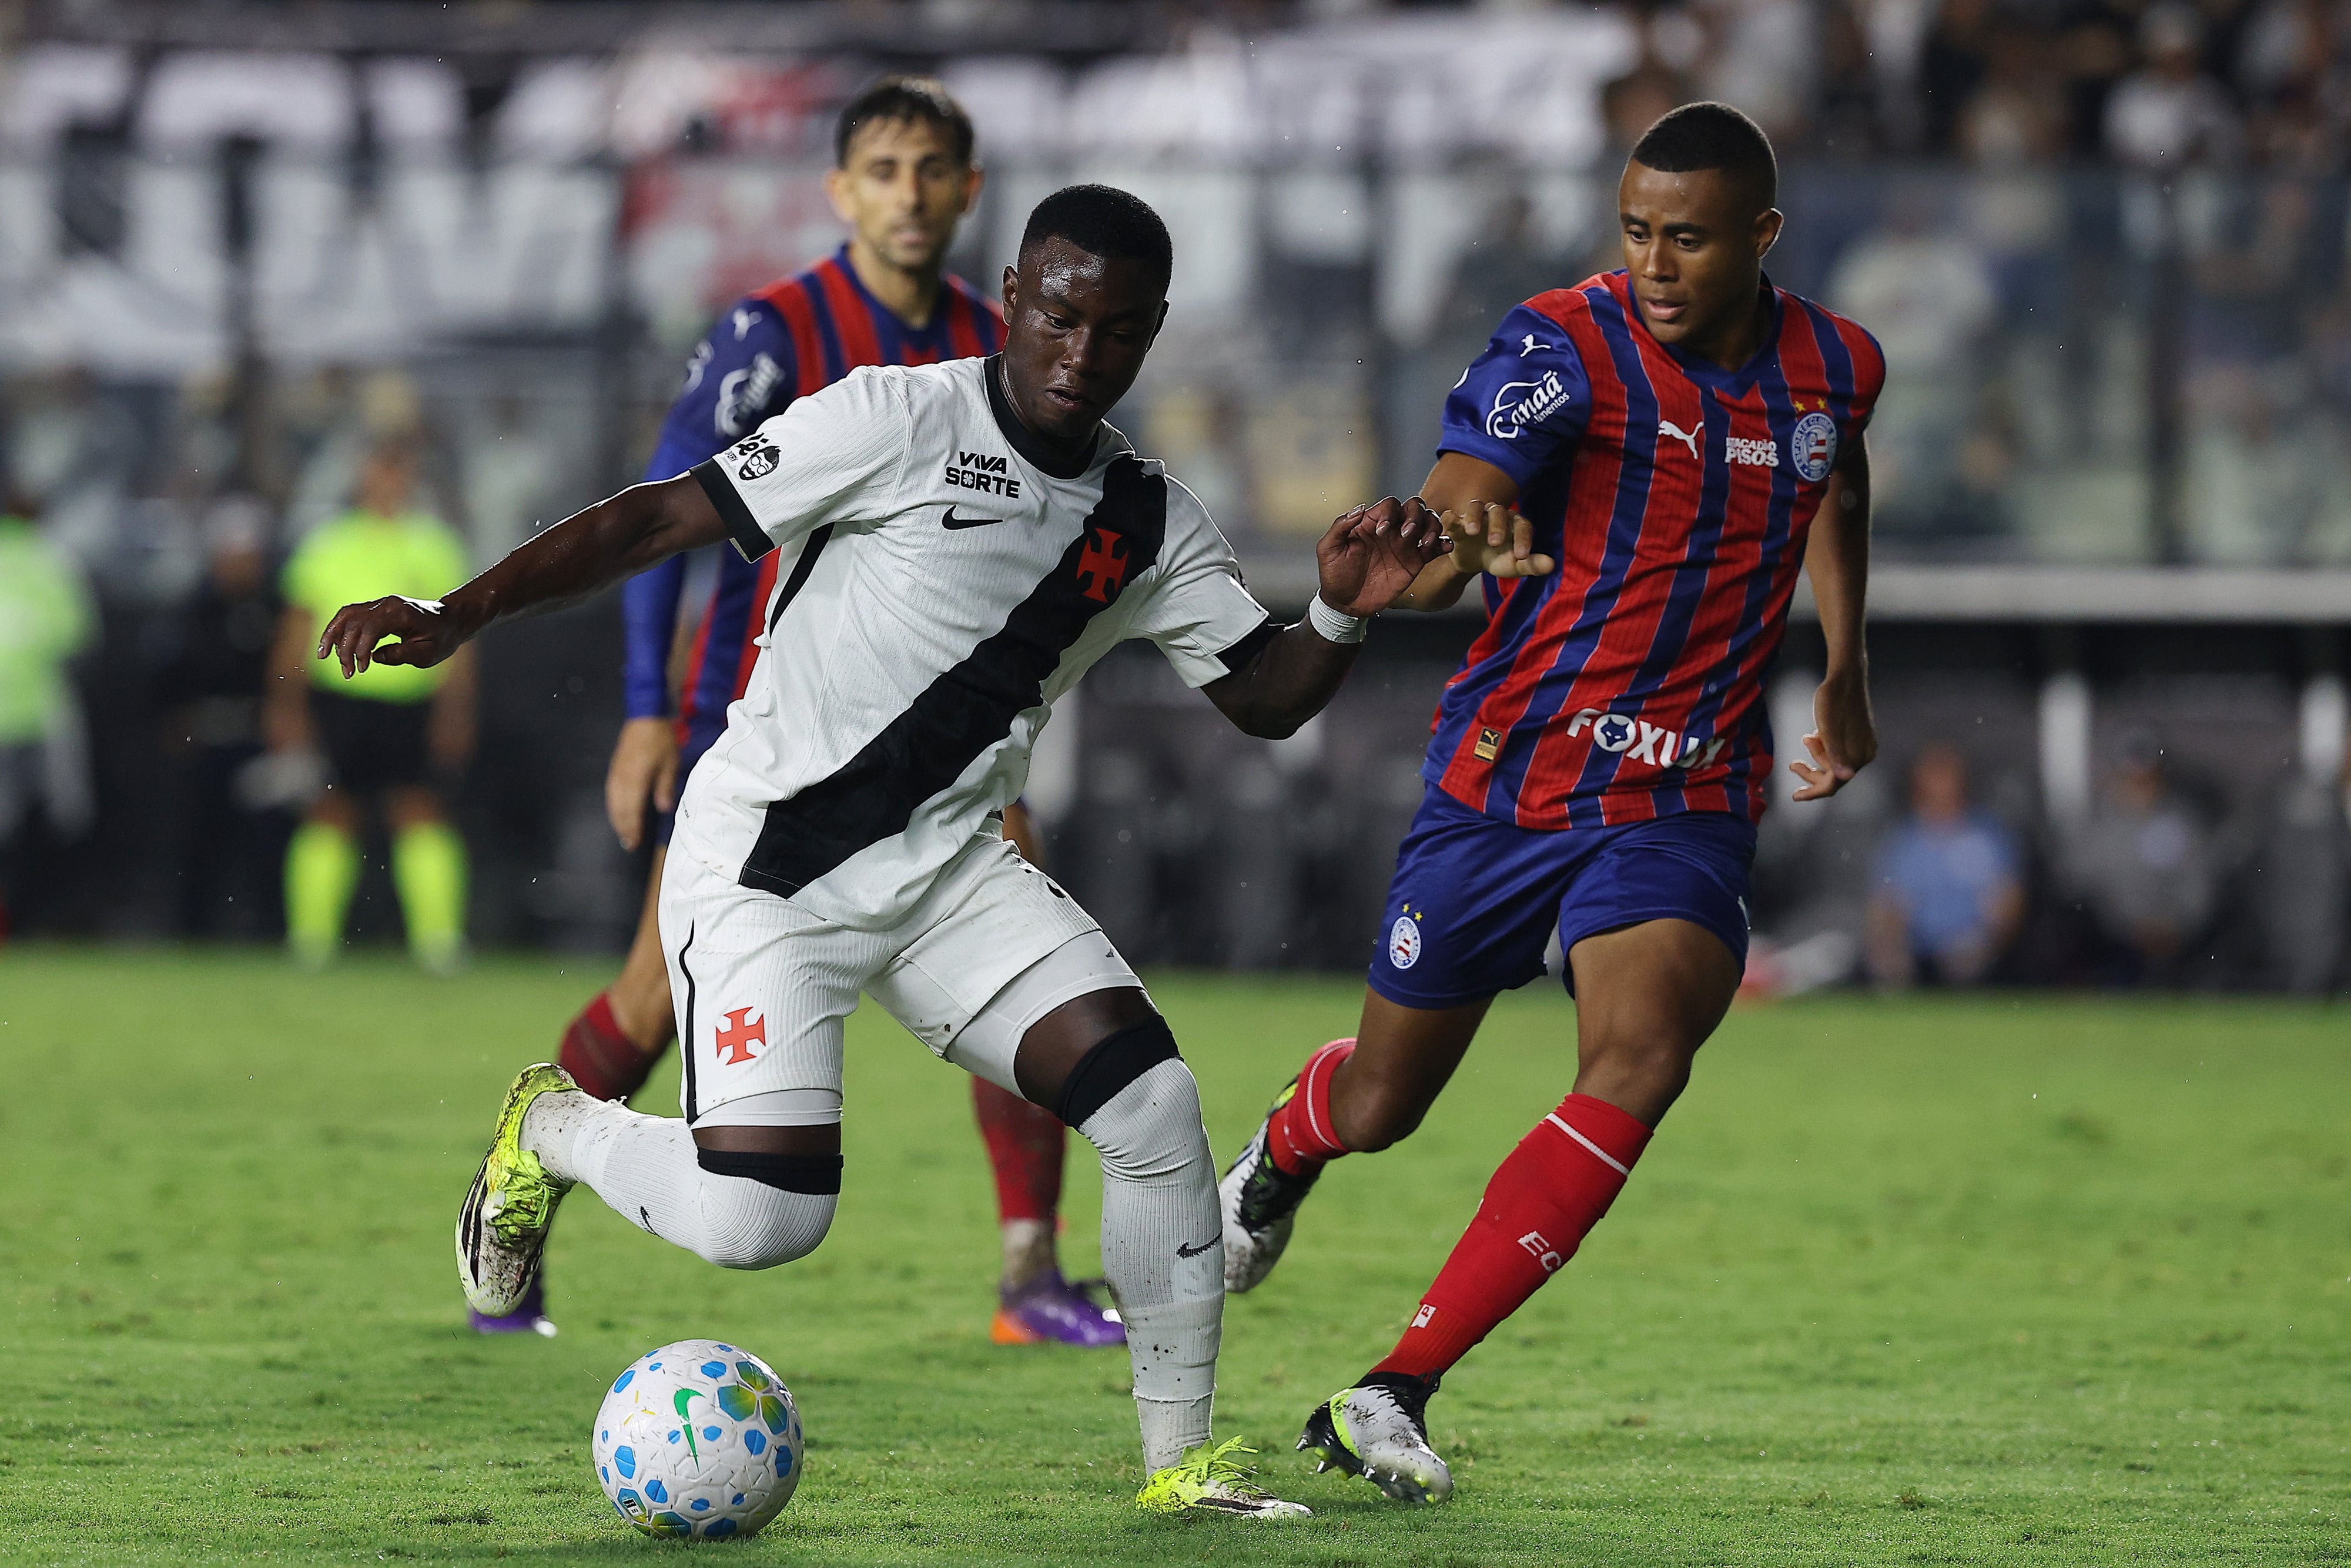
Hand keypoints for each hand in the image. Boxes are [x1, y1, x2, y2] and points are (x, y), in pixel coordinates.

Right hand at [316, 596, 473, 676]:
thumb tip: (373, 657)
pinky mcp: (376, 608)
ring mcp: (380, 604)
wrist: (450, 620)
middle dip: (346, 650)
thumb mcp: (428, 654)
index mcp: (401, 613)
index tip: (362, 669)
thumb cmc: (442, 638)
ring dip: (333, 636)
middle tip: (348, 673)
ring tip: (322, 656)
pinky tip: (328, 644)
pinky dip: (337, 628)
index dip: (362, 649)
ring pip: (347, 616)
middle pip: (355, 623)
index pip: (371, 628)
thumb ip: (400, 655)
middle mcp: (387, 604)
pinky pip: (350, 615)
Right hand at [606, 716, 680, 851]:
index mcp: (636, 778)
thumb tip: (663, 808)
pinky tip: (618, 812)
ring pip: (612, 802)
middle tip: (628, 844)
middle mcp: (622, 778)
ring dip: (616, 819)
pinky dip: (613, 806)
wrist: (645, 716)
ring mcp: (615, 772)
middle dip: (623, 828)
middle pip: (618, 809)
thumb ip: (665, 787)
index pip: (631, 809)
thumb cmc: (660, 738)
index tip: (634, 842)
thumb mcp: (670, 763)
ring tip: (623, 833)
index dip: (632, 828)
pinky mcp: (614, 768)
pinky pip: (610, 793)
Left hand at [1315, 497, 1451, 616]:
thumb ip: (1341, 526)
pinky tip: (1444, 547)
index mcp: (1371, 523)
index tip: (1382, 533)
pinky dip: (1444, 543)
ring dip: (1432, 527)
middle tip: (1406, 535)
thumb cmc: (1334, 574)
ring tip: (1424, 544)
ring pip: (1429, 522)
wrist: (1345, 603)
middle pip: (1414, 507)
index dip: (1389, 513)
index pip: (1390, 505)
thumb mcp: (1328, 549)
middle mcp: (1391, 530)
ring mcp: (1405, 545)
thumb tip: (1360, 508)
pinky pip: (1436, 547)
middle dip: (1414, 516)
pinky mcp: (1415, 562)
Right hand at [1441, 501, 1555, 580]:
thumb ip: (1531, 565)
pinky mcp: (1456, 522)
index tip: (1521, 557)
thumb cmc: (1497, 559)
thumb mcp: (1514, 565)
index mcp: (1514, 523)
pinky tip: (1450, 525)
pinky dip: (1450, 518)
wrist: (1472, 562)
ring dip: (1473, 516)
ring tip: (1471, 531)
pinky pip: (1452, 515)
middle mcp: (1495, 515)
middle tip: (1494, 543)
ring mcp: (1475, 516)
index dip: (1523, 539)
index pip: (1522, 525)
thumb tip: (1551, 565)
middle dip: (1497, 525)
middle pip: (1498, 511)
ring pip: (1475, 506)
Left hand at [1790, 667, 1875, 801]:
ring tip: (1805, 739)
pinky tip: (1814, 736)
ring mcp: (1863, 746)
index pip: (1833, 785)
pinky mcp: (1859, 737)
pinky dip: (1824, 748)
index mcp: (1857, 756)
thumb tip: (1845, 778)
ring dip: (1816, 757)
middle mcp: (1864, 755)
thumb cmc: (1833, 701)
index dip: (1813, 792)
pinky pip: (1839, 752)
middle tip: (1792, 764)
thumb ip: (1834, 755)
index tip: (1794, 797)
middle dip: (1811, 773)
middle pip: (1833, 777)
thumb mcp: (1828, 729)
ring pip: (1835, 764)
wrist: (1845, 677)